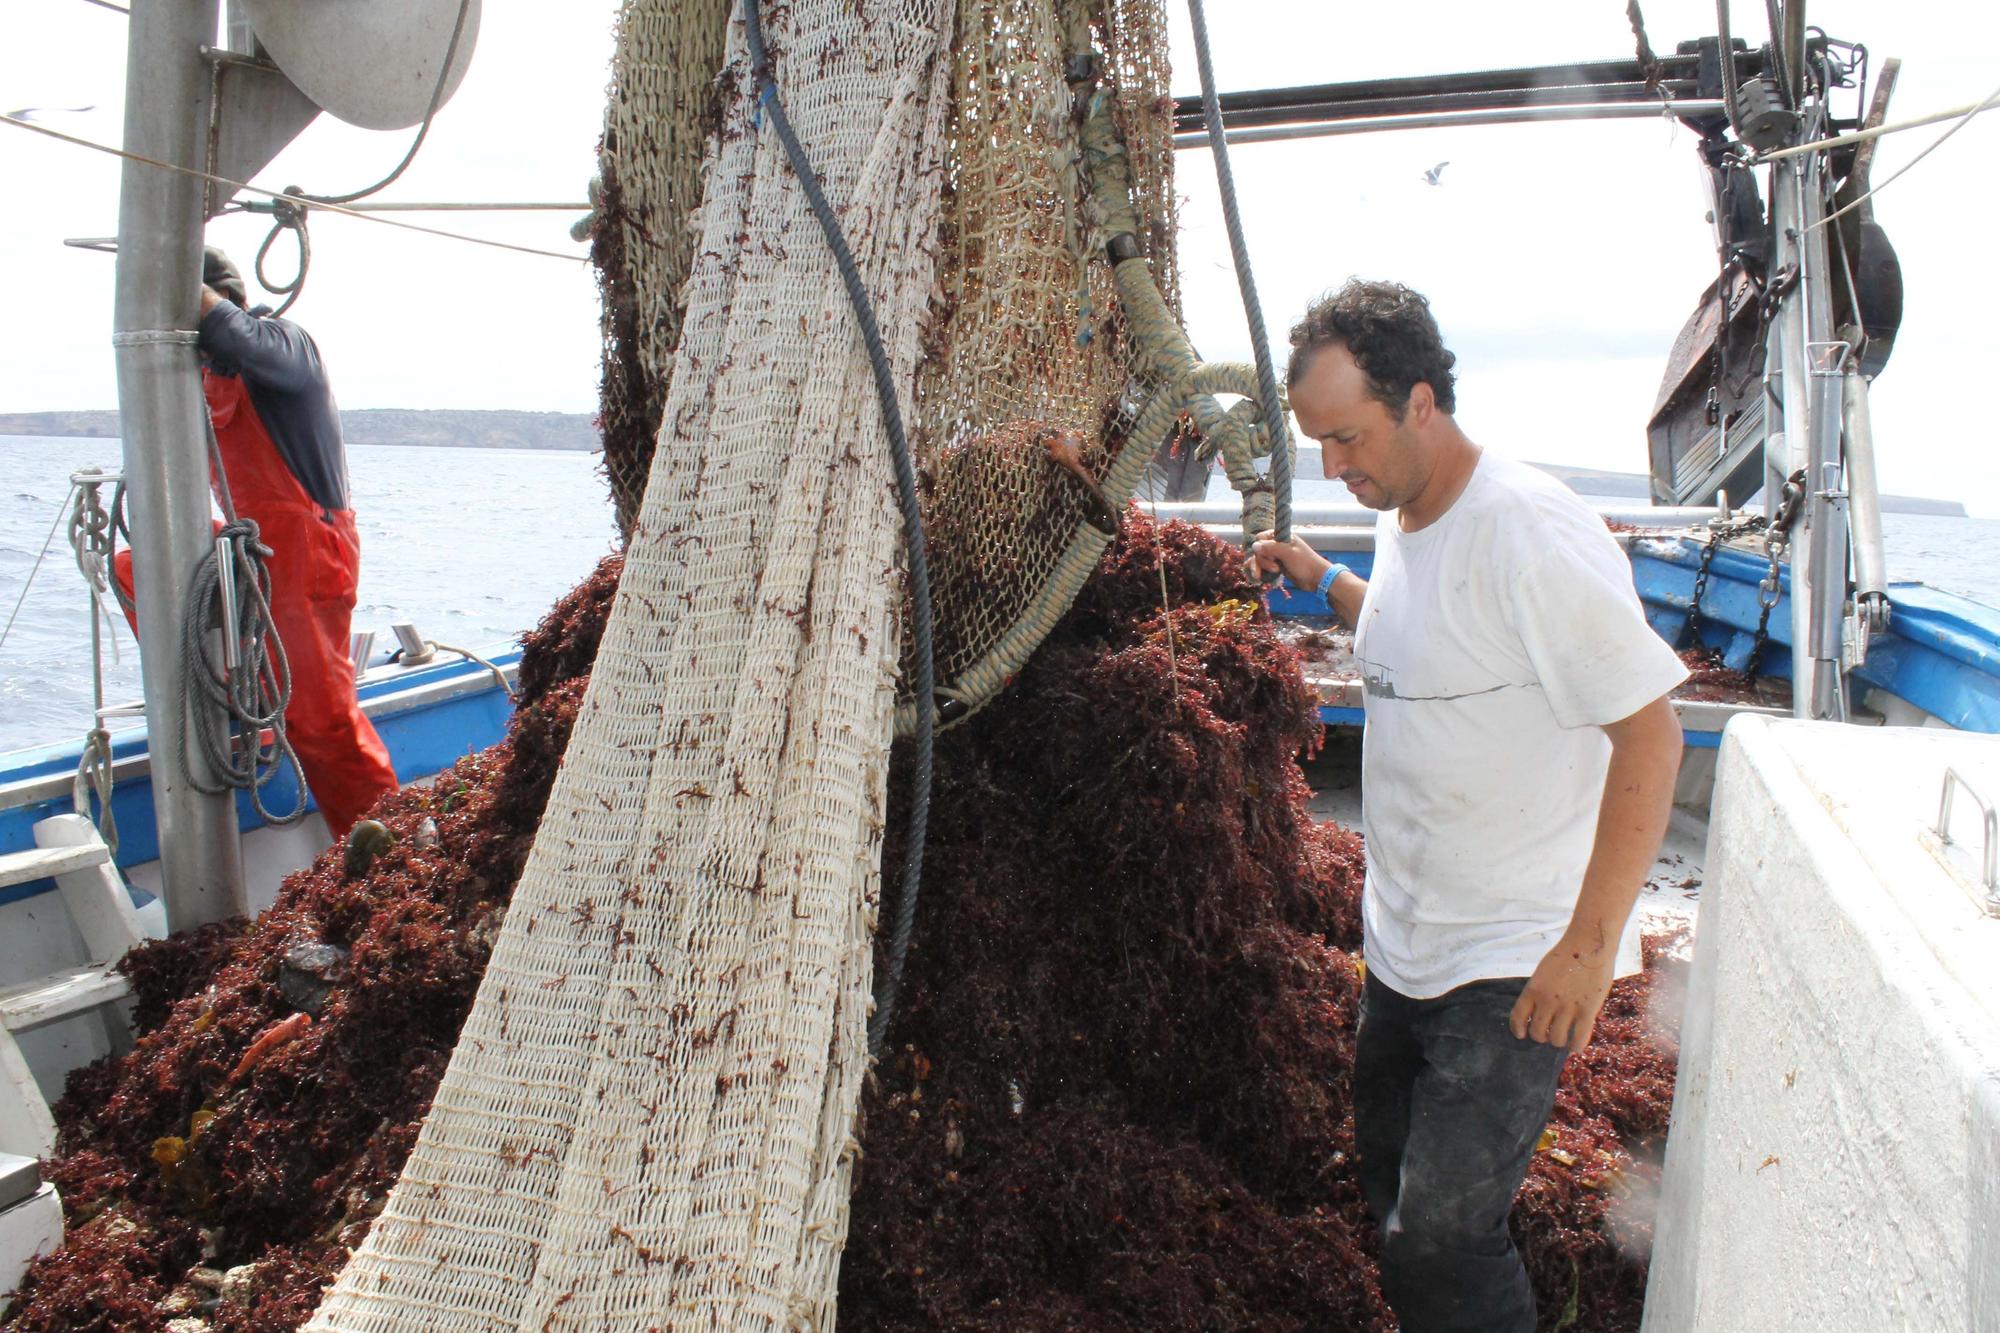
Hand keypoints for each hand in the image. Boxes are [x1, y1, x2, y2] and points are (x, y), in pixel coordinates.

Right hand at [1246, 531, 1326, 587]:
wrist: (1316, 578)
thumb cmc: (1304, 563)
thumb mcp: (1288, 553)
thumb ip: (1270, 548)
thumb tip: (1254, 545)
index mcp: (1281, 537)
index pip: (1261, 537)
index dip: (1260, 546)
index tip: (1266, 554)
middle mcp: (1278, 545)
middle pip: (1259, 550)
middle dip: (1262, 561)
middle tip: (1274, 569)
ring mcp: (1277, 556)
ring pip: (1260, 559)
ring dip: (1259, 567)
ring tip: (1259, 577)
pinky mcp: (1277, 567)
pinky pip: (1264, 567)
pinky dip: (1260, 571)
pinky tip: (1256, 576)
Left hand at [1509, 932, 1615, 1051]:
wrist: (1588, 944)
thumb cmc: (1566, 955)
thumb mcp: (1543, 972)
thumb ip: (1539, 992)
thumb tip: (1538, 1013)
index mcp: (1532, 989)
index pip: (1517, 1018)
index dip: (1518, 1030)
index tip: (1522, 1034)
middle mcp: (1547, 1001)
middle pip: (1537, 1033)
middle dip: (1542, 1036)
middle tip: (1548, 1034)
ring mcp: (1567, 1007)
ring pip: (1557, 1039)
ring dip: (1559, 1041)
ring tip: (1563, 1038)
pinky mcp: (1587, 1011)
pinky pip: (1579, 1038)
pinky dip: (1575, 1046)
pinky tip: (1575, 1045)